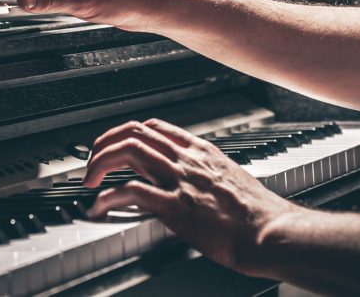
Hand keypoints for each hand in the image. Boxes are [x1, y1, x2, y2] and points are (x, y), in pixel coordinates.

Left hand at [83, 118, 299, 273]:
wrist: (271, 232)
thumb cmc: (257, 215)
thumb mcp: (230, 180)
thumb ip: (205, 174)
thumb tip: (187, 178)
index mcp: (201, 152)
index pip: (155, 127)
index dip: (127, 133)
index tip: (113, 145)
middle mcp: (187, 160)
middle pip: (135, 132)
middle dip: (104, 144)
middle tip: (92, 162)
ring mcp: (180, 181)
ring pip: (128, 152)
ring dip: (100, 164)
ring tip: (88, 181)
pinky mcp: (176, 207)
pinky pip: (131, 192)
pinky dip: (107, 197)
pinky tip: (99, 207)